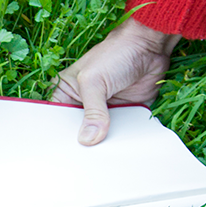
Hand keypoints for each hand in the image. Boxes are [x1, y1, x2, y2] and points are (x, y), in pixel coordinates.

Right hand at [51, 17, 180, 145]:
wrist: (149, 48)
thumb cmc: (114, 54)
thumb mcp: (94, 81)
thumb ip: (92, 112)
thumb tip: (88, 140)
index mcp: (66, 93)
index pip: (56, 120)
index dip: (58, 135)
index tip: (60, 152)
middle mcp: (83, 105)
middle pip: (77, 132)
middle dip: (81, 142)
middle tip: (81, 159)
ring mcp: (104, 112)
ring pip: (99, 136)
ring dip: (102, 144)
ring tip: (101, 158)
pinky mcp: (124, 115)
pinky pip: (120, 133)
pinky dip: (122, 140)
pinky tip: (120, 149)